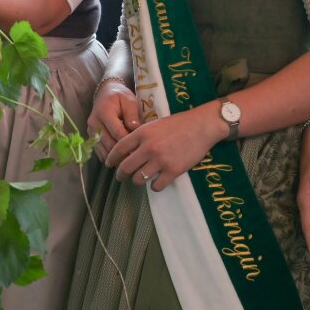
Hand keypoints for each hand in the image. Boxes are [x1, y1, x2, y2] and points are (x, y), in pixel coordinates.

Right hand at [89, 82, 140, 161]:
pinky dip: (109, 158)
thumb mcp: (129, 101)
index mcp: (104, 112)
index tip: (140, 152)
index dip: (128, 143)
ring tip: (130, 163)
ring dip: (116, 158)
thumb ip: (132, 115)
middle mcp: (94, 122)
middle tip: (137, 160)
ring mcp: (91, 131)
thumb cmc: (120, 97)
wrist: (106, 93)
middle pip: (109, 143)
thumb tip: (135, 130)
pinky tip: (120, 161)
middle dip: (123, 154)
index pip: (117, 132)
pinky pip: (99, 151)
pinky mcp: (91, 136)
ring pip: (103, 150)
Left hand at [106, 105, 222, 190]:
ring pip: (139, 178)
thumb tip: (128, 150)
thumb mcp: (154, 125)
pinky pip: (157, 185)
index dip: (111, 158)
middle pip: (126, 167)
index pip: (119, 149)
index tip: (108, 164)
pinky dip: (154, 186)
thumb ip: (140, 136)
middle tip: (120, 177)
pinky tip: (156, 183)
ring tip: (138, 180)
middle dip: (120, 175)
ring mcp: (161, 160)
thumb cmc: (178, 123)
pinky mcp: (174, 170)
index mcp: (141, 133)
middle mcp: (148, 147)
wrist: (201, 126)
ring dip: (137, 181)